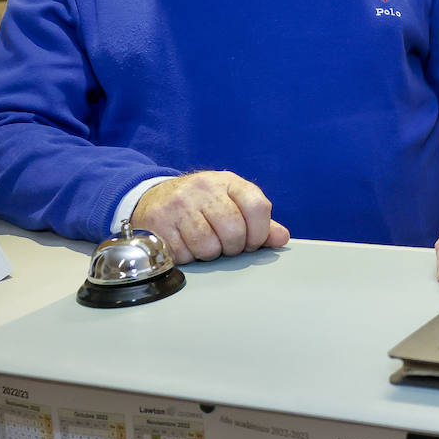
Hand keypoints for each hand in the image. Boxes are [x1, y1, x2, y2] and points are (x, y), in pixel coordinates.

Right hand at [132, 170, 290, 263]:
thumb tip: (282, 238)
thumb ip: (260, 222)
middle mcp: (204, 188)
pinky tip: (186, 245)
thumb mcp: (233, 203)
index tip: (252, 242)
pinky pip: (184, 253)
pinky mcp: (159, 221)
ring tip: (206, 244)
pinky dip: (188, 256)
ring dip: (210, 253)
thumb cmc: (203, 204)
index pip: (257, 207)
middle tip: (227, 246)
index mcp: (228, 182)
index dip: (260, 233)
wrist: (156, 196)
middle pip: (233, 230)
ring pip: (208, 246)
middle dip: (234, 247)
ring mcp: (179, 204)